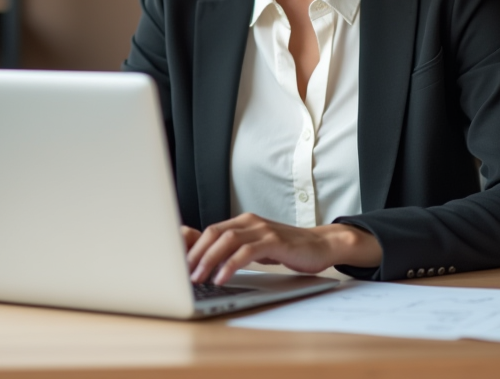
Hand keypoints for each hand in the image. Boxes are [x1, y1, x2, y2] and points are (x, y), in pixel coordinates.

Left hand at [184, 213, 381, 284]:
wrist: (321, 245)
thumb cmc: (288, 248)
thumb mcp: (256, 247)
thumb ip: (234, 248)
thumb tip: (204, 254)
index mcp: (243, 222)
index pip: (210, 230)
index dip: (192, 246)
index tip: (178, 265)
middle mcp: (250, 222)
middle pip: (214, 233)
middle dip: (195, 254)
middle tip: (182, 274)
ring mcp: (263, 230)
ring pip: (227, 240)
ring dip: (209, 260)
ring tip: (198, 278)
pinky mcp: (275, 241)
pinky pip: (247, 252)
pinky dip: (231, 264)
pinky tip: (222, 277)